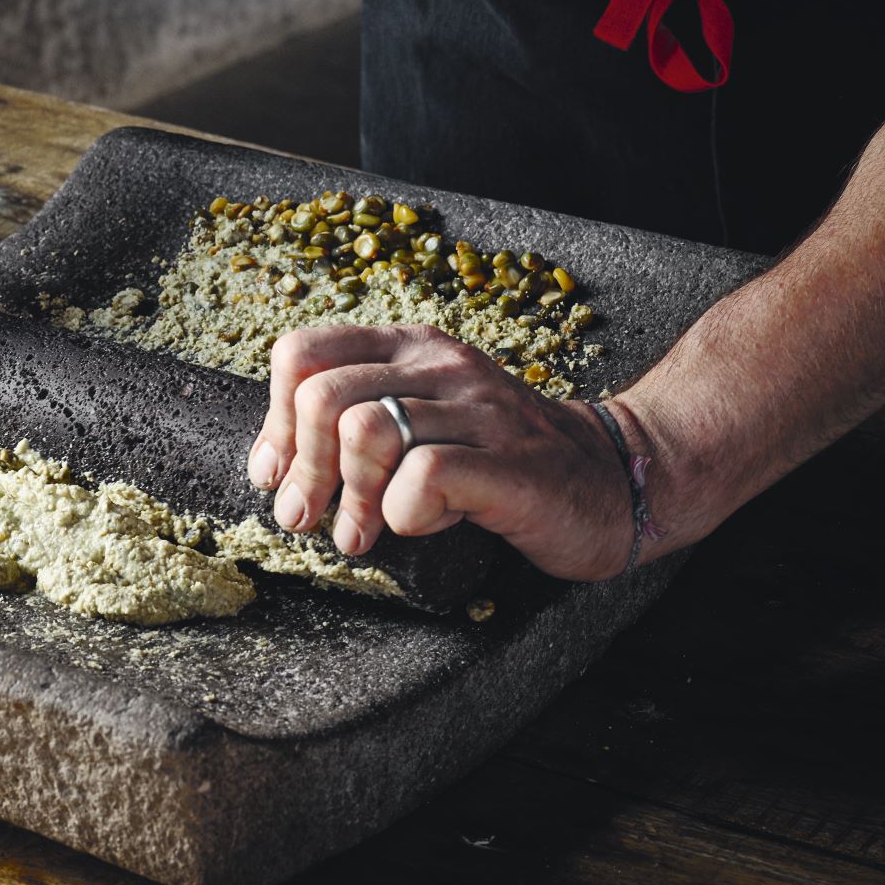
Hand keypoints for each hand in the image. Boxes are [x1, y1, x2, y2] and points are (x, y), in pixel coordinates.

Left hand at [246, 323, 635, 580]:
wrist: (610, 480)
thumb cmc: (501, 460)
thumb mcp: (423, 421)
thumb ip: (356, 424)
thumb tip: (274, 465)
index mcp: (409, 348)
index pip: (303, 353)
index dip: (275, 420)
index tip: (278, 474)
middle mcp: (440, 366)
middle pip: (323, 397)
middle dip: (303, 470)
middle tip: (309, 520)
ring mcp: (477, 409)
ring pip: (366, 431)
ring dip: (349, 499)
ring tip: (359, 536)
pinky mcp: (509, 464)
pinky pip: (423, 479)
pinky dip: (405, 514)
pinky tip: (422, 526)